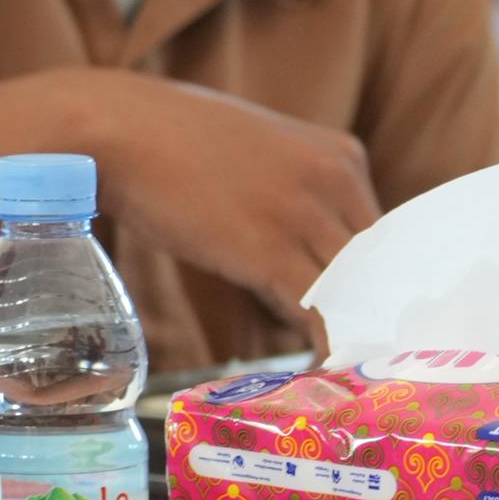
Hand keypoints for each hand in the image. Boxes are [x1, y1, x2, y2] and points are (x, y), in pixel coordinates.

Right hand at [67, 71, 378, 338]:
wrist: (117, 127)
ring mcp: (305, 212)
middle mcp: (336, 179)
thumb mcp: (260, 155)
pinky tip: (315, 368)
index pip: (381, 236)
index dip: (370, 283)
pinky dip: (322, 347)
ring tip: (342, 372)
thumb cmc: (172, 140)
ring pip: (353, 293)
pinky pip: (317, 312)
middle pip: (379, 266)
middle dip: (367, 312)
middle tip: (358, 353)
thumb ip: (294, 193)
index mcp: (341, 154)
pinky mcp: (270, 249)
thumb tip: (300, 249)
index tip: (361, 317)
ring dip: (348, 336)